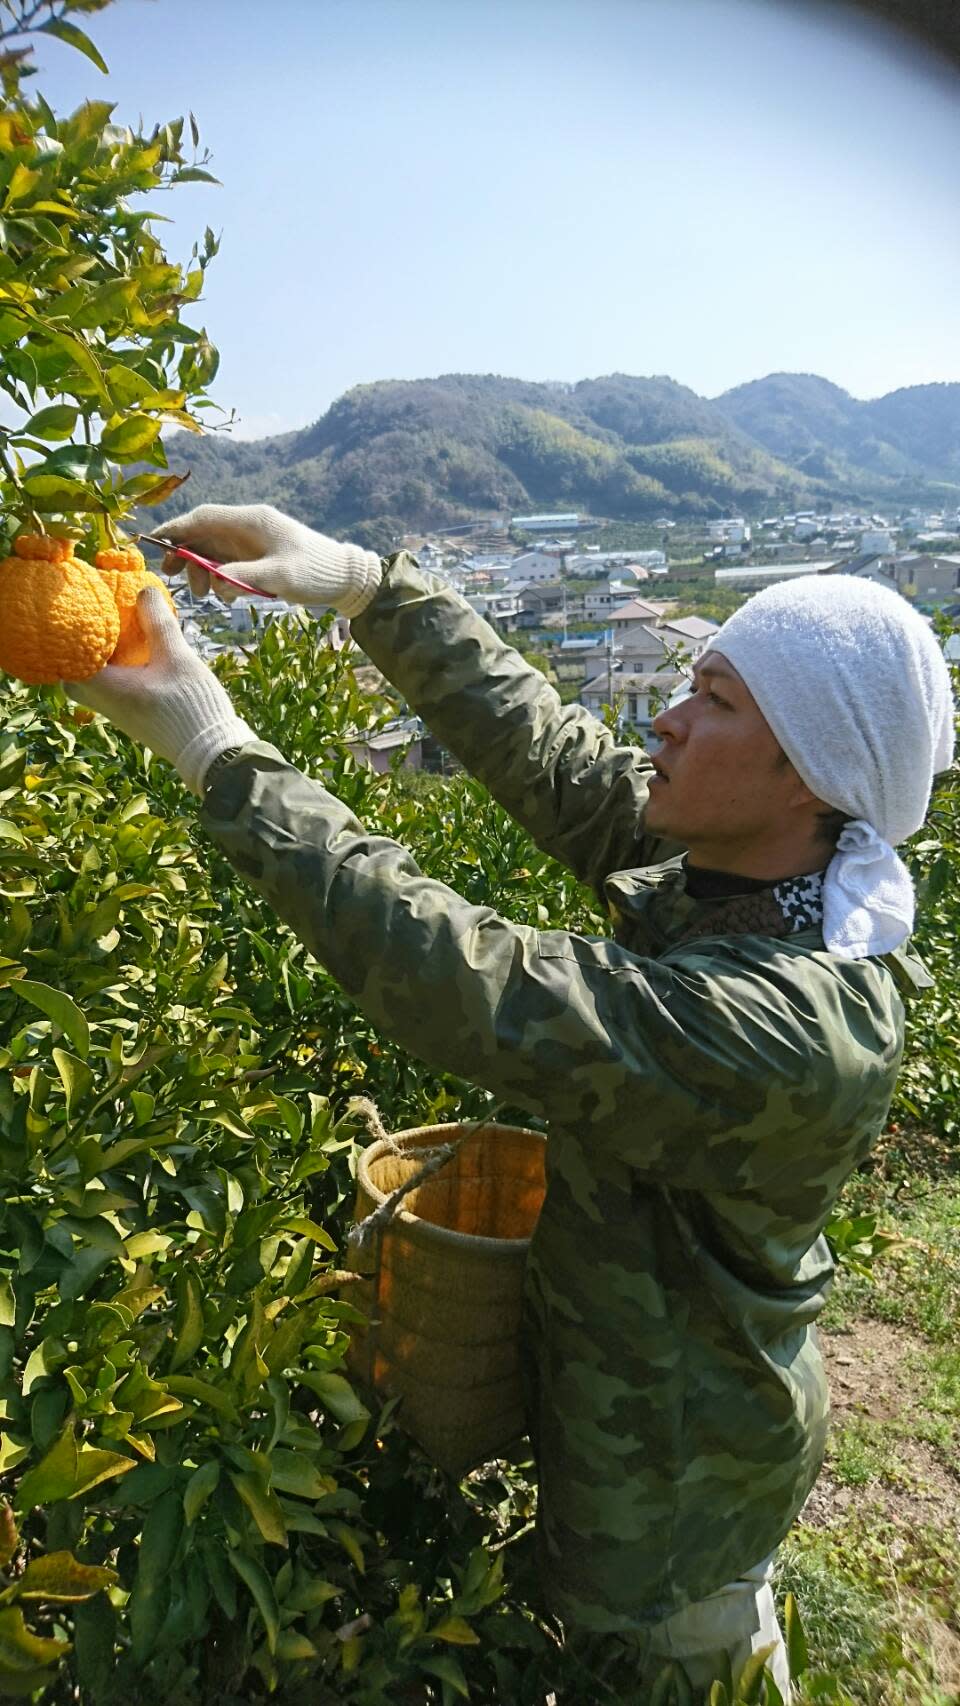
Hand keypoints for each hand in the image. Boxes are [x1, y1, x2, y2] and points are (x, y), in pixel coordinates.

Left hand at [65, 588, 256, 794]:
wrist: (211, 753)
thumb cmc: (192, 706)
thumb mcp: (178, 658)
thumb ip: (158, 624)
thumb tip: (143, 590)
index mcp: (109, 689)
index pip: (68, 664)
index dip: (66, 641)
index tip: (74, 619)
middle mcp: (107, 705)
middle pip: (74, 679)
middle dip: (78, 655)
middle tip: (93, 630)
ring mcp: (119, 716)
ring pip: (93, 688)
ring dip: (98, 665)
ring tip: (115, 640)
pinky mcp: (133, 720)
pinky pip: (110, 694)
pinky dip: (113, 675)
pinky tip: (134, 660)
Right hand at [159, 503, 382, 615]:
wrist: (344, 578)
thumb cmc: (316, 572)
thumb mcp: (280, 576)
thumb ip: (244, 575)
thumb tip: (214, 579)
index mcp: (252, 521)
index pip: (204, 518)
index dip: (177, 528)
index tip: (154, 543)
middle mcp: (248, 528)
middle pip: (203, 535)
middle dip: (185, 555)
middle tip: (172, 577)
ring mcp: (251, 543)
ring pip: (212, 552)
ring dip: (202, 571)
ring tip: (204, 594)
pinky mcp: (256, 558)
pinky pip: (227, 565)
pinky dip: (220, 579)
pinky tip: (227, 595)